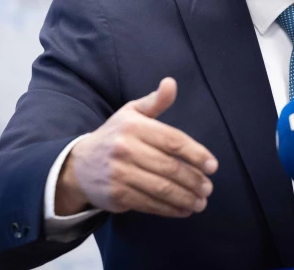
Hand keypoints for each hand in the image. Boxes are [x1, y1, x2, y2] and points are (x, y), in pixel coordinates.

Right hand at [55, 77, 217, 217]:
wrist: (80, 165)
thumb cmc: (114, 136)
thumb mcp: (131, 114)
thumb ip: (154, 101)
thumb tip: (171, 83)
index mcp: (133, 126)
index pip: (173, 141)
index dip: (196, 154)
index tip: (212, 166)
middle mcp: (125, 149)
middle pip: (170, 167)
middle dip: (195, 180)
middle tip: (208, 188)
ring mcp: (120, 173)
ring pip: (163, 188)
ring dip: (187, 197)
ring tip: (201, 201)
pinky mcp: (117, 195)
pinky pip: (151, 204)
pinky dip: (171, 209)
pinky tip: (184, 209)